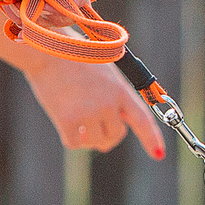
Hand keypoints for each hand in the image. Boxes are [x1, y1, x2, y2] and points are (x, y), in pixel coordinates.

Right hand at [26, 57, 166, 159]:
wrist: (46, 50)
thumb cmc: (73, 56)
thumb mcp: (104, 71)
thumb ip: (113, 97)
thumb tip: (112, 133)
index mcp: (120, 89)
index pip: (142, 119)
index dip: (151, 139)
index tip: (158, 154)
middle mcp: (108, 103)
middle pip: (116, 135)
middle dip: (107, 136)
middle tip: (93, 128)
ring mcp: (89, 112)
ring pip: (96, 142)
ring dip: (87, 138)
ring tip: (77, 121)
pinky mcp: (68, 120)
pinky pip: (74, 144)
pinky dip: (71, 139)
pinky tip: (65, 124)